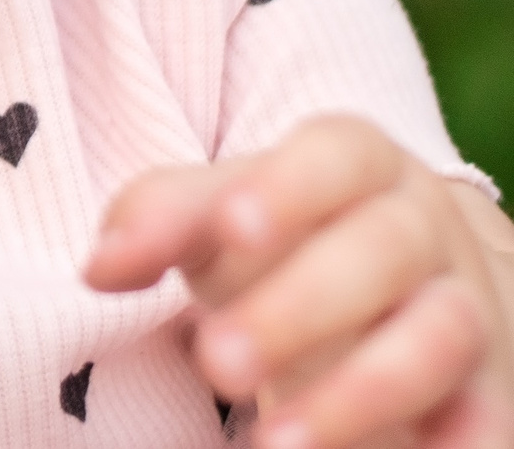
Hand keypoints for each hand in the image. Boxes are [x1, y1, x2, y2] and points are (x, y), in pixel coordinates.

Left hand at [87, 114, 513, 448]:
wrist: (397, 281)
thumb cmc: (285, 232)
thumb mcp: (219, 210)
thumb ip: (156, 219)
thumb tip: (99, 268)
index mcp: (359, 162)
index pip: (336, 155)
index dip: (289, 186)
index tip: (232, 226)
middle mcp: (425, 227)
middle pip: (378, 253)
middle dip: (297, 310)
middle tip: (215, 363)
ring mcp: (466, 306)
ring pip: (434, 340)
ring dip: (358, 397)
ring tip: (271, 442)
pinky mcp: (487, 389)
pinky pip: (484, 419)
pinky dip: (456, 446)